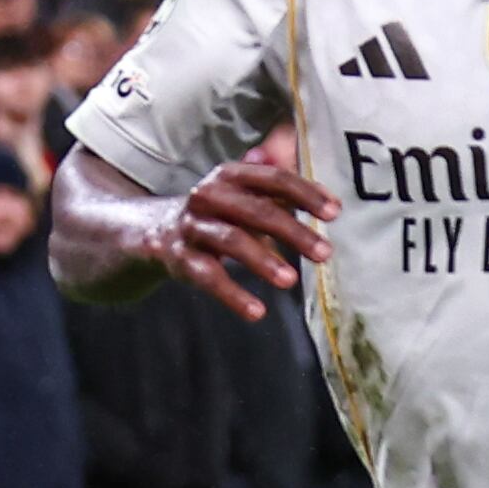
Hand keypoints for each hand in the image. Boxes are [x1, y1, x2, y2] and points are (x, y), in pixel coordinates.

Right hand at [154, 153, 336, 319]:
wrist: (153, 230)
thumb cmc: (215, 213)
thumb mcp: (242, 196)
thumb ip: (280, 195)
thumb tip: (329, 201)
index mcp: (231, 176)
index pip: (274, 179)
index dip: (306, 194)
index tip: (335, 213)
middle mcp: (208, 195)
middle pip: (257, 211)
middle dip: (294, 232)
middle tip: (325, 253)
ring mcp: (192, 226)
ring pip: (231, 241)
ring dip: (263, 261)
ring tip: (290, 281)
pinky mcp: (179, 257)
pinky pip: (208, 276)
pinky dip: (233, 295)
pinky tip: (257, 311)